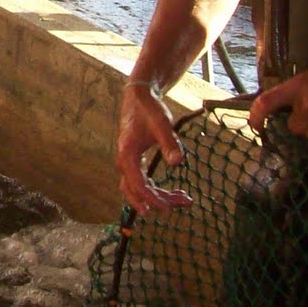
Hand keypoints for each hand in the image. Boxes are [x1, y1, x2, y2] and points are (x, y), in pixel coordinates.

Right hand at [114, 83, 191, 213]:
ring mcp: (128, 162)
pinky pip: (142, 182)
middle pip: (136, 191)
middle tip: (182, 204)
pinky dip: (157, 190)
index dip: (152, 199)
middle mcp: (124, 161)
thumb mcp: (162, 125)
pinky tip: (174, 192)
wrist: (139, 98)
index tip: (169, 208)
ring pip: (139, 189)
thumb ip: (170, 144)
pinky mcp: (134, 161)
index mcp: (127, 154)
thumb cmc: (149, 110)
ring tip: (183, 200)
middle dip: (158, 201)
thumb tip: (178, 163)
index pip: (138, 185)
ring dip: (158, 197)